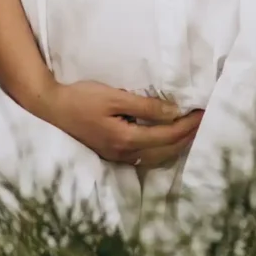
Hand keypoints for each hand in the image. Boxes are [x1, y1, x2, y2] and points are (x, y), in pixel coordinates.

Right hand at [46, 79, 203, 166]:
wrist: (51, 108)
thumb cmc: (81, 98)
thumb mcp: (114, 97)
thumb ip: (145, 106)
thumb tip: (174, 112)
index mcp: (127, 139)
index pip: (168, 135)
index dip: (188, 125)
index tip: (204, 112)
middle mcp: (125, 154)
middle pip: (166, 150)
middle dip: (188, 136)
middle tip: (205, 120)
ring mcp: (118, 157)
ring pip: (157, 158)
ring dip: (177, 145)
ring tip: (192, 130)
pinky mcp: (112, 154)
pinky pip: (146, 157)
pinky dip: (162, 149)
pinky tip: (167, 141)